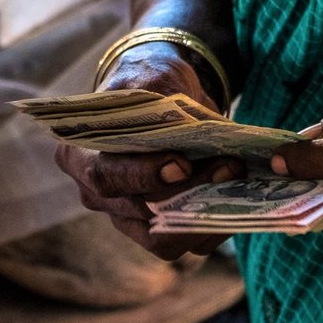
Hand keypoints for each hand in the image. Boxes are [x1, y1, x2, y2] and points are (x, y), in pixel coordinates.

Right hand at [53, 42, 243, 259]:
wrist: (161, 97)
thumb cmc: (149, 85)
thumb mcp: (153, 79)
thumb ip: (165, 102)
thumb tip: (195, 131)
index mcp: (80, 155)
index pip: (106, 176)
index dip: (142, 175)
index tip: (181, 163)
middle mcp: (97, 195)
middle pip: (139, 210)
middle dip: (188, 192)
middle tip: (229, 166)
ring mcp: (126, 218)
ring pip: (164, 239)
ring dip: (207, 214)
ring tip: (239, 180)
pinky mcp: (158, 232)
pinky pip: (188, 243)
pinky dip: (218, 225)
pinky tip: (243, 199)